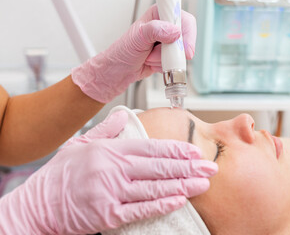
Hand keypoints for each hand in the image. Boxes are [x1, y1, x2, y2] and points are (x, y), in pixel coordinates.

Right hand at [0, 111, 216, 233]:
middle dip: (188, 167)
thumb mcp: (81, 143)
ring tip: (203, 183)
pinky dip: (162, 204)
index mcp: (109, 150)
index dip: (176, 150)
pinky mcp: (108, 215)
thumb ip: (107, 129)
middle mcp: (113, 169)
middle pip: (159, 167)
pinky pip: (141, 209)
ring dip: (183, 185)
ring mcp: (111, 192)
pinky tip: (180, 200)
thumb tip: (125, 116)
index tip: (195, 151)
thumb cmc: (60, 174)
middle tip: (210, 167)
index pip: (151, 147)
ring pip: (155, 187)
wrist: (38, 204)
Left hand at [72, 5, 196, 102]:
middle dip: (172, 52)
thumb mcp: (138, 37)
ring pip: (180, 54)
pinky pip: (175, 64)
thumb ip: (156, 30)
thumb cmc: (123, 52)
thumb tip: (174, 32)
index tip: (184, 48)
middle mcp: (165, 27)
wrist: (119, 71)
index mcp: (159, 15)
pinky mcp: (168, 56)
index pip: (184, 19)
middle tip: (160, 54)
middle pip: (185, 39)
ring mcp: (168, 43)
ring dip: (165, 61)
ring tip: (149, 57)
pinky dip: (164, 67)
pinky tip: (152, 63)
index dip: (187, 34)